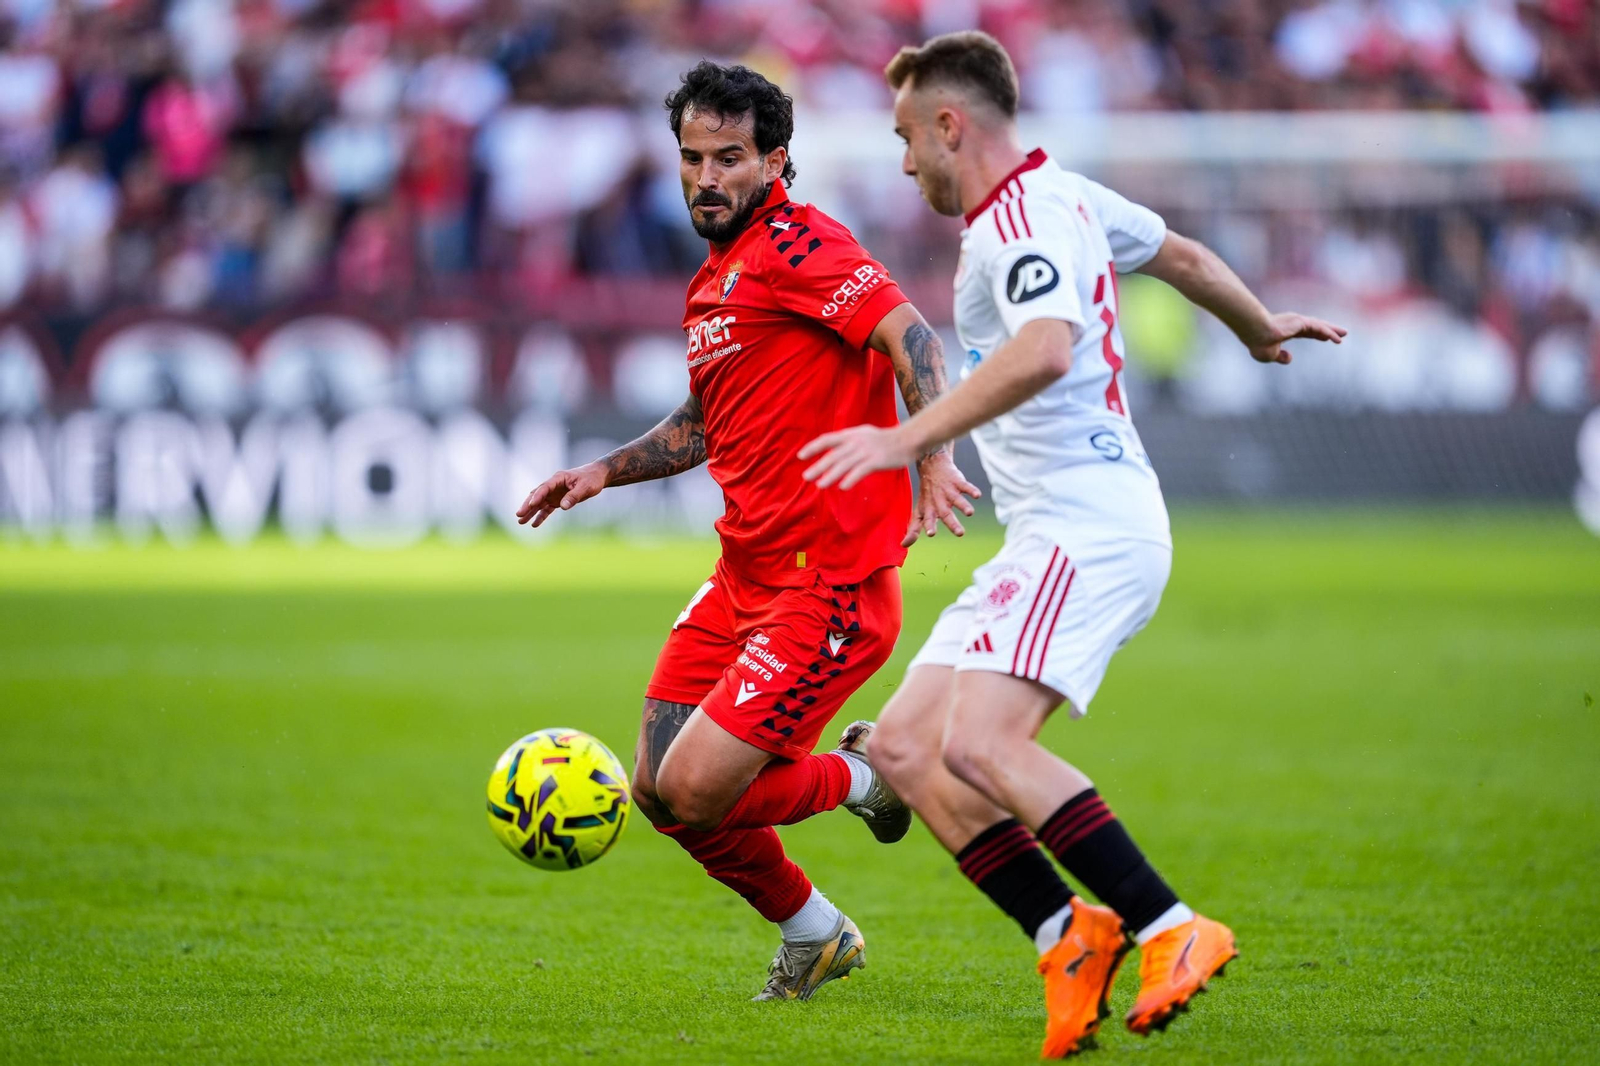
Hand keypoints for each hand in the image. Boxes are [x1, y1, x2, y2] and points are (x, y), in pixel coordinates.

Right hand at [515, 462, 606, 526]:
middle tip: (519, 515)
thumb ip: (574, 496)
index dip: (538, 496)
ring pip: (539, 503)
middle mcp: (554, 485)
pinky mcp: (558, 500)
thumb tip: (563, 507)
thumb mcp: (586, 487)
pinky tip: (534, 525)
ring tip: (520, 522)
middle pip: (537, 495)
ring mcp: (554, 493)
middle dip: (527, 505)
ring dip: (530, 512)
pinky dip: (541, 516)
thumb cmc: (592, 479)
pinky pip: (547, 509)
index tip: (531, 505)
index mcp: (558, 478)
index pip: (545, 487)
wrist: (597, 476)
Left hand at [799, 424, 916, 491]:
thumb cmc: (885, 439)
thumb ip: (849, 441)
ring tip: (820, 485)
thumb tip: (834, 451)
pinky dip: (850, 479)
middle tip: (805, 477)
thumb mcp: (864, 434)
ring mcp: (866, 451)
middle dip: (818, 466)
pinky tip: (842, 486)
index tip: (800, 456)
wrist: (908, 439)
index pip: (827, 439)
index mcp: (851, 434)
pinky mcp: (877, 461)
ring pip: (844, 464)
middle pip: (833, 455)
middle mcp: (856, 441)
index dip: (813, 447)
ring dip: (831, 475)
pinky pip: (860, 471)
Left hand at [903, 452, 981, 544]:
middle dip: (952, 524)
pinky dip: (971, 490)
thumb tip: (902, 545)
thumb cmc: (927, 495)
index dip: (929, 526)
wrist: (932, 466)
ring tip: (970, 513)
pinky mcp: (958, 482)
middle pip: (946, 514)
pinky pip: (965, 486)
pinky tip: (977, 495)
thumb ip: (913, 529)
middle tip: (960, 533)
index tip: (931, 533)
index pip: (928, 520)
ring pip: (957, 500)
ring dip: (963, 506)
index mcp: (929, 510)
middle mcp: (939, 501)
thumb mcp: (919, 511)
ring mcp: (948, 491)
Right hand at [1244, 312, 1346, 364]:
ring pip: (1319, 326)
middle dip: (1328, 330)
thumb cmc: (1258, 343)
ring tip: (1344, 334)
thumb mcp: (1270, 355)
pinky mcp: (1301, 322)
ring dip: (1332, 330)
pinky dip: (1329, 333)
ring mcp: (1297, 321)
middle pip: (1315, 327)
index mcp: (1286, 330)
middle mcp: (1293, 323)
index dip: (1316, 335)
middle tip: (1341, 333)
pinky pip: (1319, 328)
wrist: (1255, 332)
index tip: (1324, 339)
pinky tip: (1338, 339)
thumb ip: (1280, 357)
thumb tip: (1290, 359)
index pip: (1305, 332)